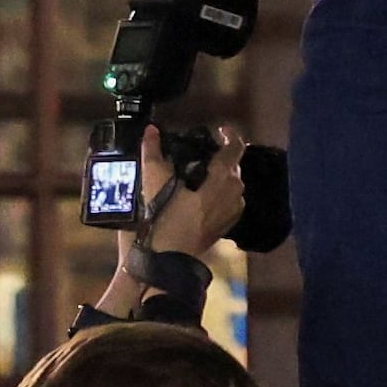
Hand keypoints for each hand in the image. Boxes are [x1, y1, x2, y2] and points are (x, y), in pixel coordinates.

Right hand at [148, 128, 249, 260]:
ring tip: (200, 174)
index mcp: (224, 177)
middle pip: (234, 165)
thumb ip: (153, 151)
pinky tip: (201, 195)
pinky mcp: (229, 224)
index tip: (217, 131)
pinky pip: (229, 200)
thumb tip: (151, 130)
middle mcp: (235, 191)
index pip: (235, 147)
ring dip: (221, 176)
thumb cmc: (165, 216)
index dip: (228, 135)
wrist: (170, 256)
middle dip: (221, 156)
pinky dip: (220, 192)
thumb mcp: (155, 180)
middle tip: (202, 153)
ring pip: (232, 184)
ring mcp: (234, 210)